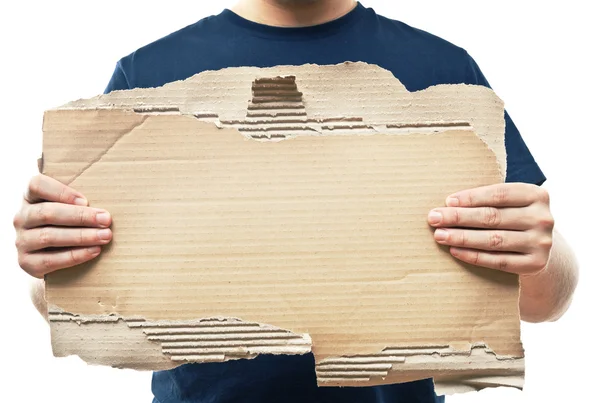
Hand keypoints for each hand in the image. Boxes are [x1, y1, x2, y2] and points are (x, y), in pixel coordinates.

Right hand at [13, 175, 112, 277]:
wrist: (51, 256)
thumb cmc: (66, 225)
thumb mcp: (68, 208)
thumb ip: (79, 202)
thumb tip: (104, 209)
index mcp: (30, 198)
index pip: (37, 185)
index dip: (61, 191)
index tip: (86, 200)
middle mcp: (21, 218)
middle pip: (48, 213)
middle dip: (81, 217)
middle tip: (106, 220)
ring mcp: (21, 240)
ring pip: (49, 236)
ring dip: (81, 236)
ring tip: (105, 236)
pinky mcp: (26, 262)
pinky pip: (51, 260)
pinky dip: (75, 255)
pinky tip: (94, 251)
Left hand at [427, 183, 553, 274]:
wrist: (539, 248)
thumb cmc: (513, 218)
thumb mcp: (511, 203)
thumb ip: (489, 199)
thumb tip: (448, 204)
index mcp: (537, 195)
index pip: (498, 194)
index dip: (471, 198)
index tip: (447, 202)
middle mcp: (543, 218)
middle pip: (492, 217)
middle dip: (459, 217)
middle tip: (433, 218)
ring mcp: (541, 243)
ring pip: (493, 240)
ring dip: (462, 238)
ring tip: (440, 235)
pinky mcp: (535, 264)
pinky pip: (498, 261)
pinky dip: (474, 256)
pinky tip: (455, 251)